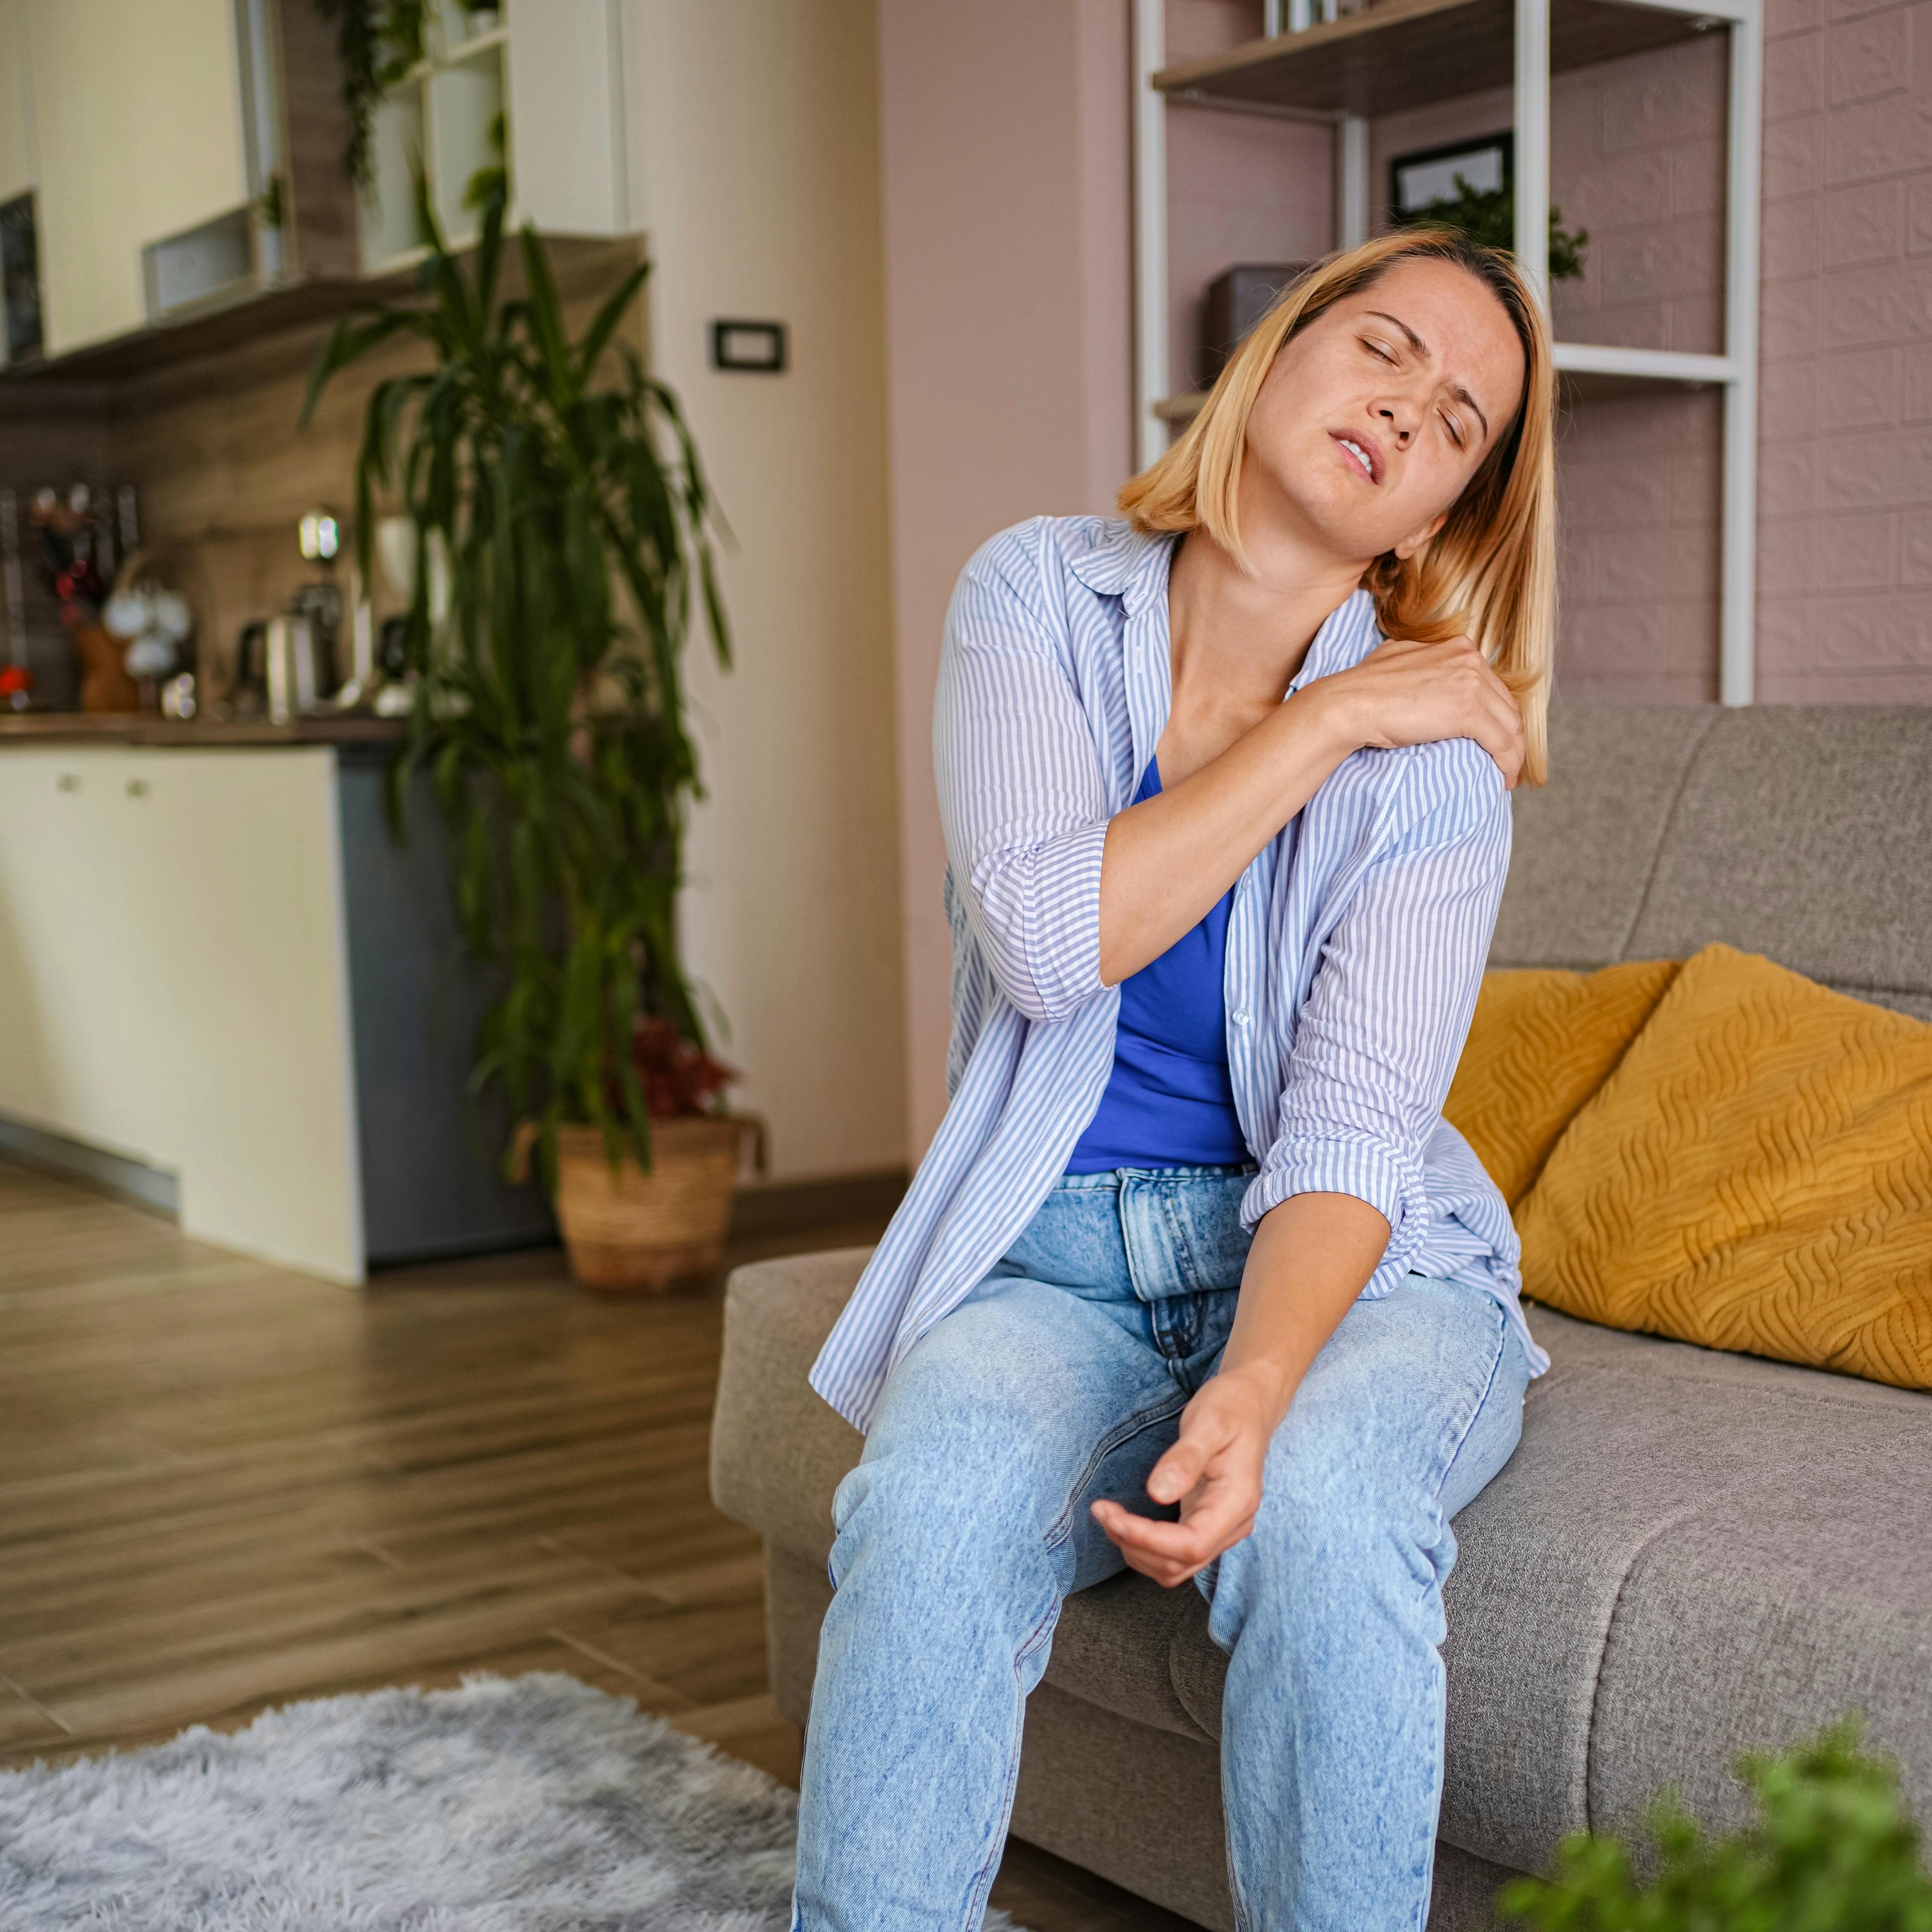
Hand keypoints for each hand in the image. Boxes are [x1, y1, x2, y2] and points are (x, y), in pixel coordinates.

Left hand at [1091, 1369, 1278, 1587]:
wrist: (1249, 1403)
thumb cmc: (1230, 1408)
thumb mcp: (1207, 1423)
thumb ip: (1184, 1458)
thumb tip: (1157, 1493)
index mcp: (1237, 1501)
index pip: (1192, 1545)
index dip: (1148, 1539)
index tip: (1112, 1515)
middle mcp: (1233, 1524)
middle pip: (1179, 1564)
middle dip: (1134, 1544)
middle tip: (1101, 1510)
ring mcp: (1221, 1528)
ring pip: (1174, 1567)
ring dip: (1135, 1549)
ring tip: (1107, 1515)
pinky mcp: (1206, 1523)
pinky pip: (1173, 1553)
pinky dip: (1144, 1545)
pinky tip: (1124, 1521)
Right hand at [1318, 633, 1525, 789]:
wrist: (1349, 704)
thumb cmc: (1363, 687)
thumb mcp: (1401, 657)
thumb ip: (1426, 661)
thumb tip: (1432, 674)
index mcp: (1459, 647)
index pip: (1493, 686)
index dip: (1498, 714)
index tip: (1495, 736)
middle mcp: (1471, 659)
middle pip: (1507, 705)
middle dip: (1511, 736)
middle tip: (1506, 760)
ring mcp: (1471, 683)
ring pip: (1510, 726)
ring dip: (1514, 754)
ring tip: (1507, 776)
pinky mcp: (1468, 711)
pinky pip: (1502, 743)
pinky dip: (1508, 764)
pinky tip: (1504, 780)